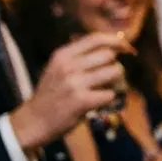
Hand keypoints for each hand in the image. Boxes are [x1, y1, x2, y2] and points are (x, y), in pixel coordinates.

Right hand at [10, 33, 132, 151]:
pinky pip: (111, 94)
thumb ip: (80, 56)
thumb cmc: (51, 94)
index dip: (116, 41)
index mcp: (62, 55)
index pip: (96, 38)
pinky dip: (110, 99)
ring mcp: (75, 83)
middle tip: (110, 79)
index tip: (127, 48)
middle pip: (109, 55)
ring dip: (117, 82)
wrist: (33, 121)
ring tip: (106, 90)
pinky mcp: (82, 101)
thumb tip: (113, 47)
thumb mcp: (58, 68)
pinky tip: (99, 103)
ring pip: (115, 72)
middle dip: (115, 66)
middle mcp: (68, 66)